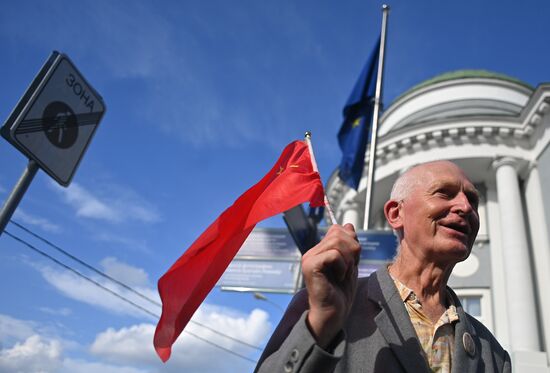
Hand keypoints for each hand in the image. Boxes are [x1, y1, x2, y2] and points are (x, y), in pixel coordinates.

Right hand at [301, 223, 360, 347]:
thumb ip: (349, 246)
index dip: (351, 241)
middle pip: (339, 233)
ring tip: (344, 274)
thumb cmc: (341, 293)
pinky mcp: (311, 266)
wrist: (333, 313)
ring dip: (348, 259)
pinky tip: (339, 277)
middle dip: (352, 250)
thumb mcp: (350, 264)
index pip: (338, 229)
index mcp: (320, 250)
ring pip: (337, 242)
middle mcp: (312, 251)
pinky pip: (333, 254)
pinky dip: (342, 266)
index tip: (353, 260)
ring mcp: (310, 258)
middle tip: (350, 268)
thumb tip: (348, 225)